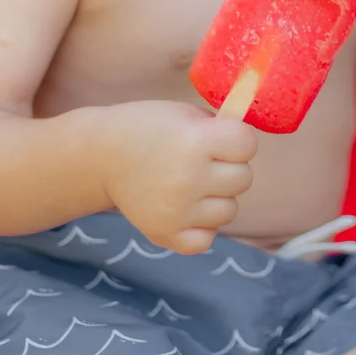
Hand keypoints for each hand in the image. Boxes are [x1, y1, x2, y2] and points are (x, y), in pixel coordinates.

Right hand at [102, 98, 257, 253]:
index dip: (237, 139)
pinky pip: (206, 239)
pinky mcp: (166, 234)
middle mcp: (188, 179)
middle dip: (228, 167)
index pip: (247, 144)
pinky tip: (185, 207)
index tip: (220, 137)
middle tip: (202, 160)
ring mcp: (177, 211)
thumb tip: (253, 143)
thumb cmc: (149, 128)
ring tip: (188, 182)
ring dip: (216, 197)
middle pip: (243, 179)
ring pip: (228, 210)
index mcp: (195, 142)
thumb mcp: (185, 115)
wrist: (102, 154)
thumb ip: (221, 128)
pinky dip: (200, 227)